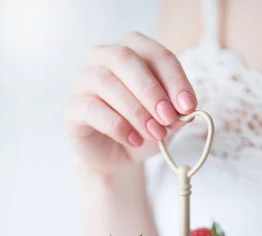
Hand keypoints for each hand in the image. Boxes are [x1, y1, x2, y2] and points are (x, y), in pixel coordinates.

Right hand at [65, 31, 196, 173]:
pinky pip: (92, 108)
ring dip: (136, 110)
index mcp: (131, 51)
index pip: (155, 54)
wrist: (116, 158)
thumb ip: (175, 112)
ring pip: (106, 82)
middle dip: (151, 90)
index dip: (174, 79)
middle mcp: (103, 58)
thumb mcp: (165, 121)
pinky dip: (117, 125)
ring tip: (154, 134)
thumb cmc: (141, 129)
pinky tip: (134, 140)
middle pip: (125, 58)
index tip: (189, 106)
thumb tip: (183, 110)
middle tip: (168, 118)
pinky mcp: (73, 108)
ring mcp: (83, 81)